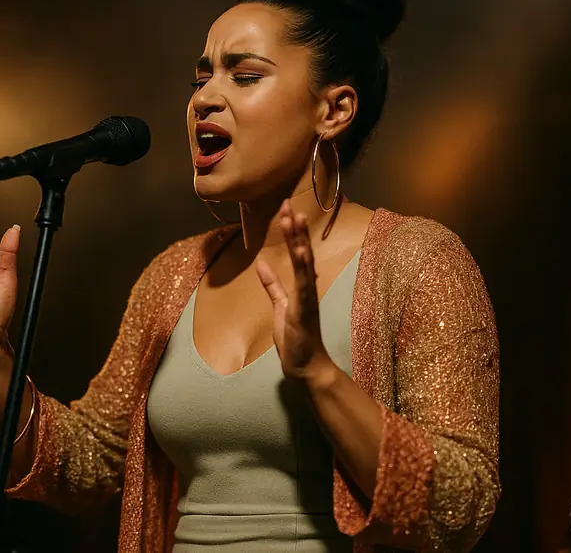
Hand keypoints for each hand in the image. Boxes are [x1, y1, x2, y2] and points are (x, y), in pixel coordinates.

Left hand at [255, 199, 335, 381]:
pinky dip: (302, 266)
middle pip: (302, 251)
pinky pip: (304, 283)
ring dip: (300, 240)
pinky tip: (300, 250)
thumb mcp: (280, 306)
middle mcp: (308, 287)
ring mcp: (308, 296)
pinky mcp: (305, 308)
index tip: (286, 210)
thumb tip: (261, 264)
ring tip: (295, 218)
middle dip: (295, 228)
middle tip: (289, 204)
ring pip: (304, 262)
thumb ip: (272, 285)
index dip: (292, 231)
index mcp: (301, 285)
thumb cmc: (296, 338)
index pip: (297, 252)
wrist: (306, 366)